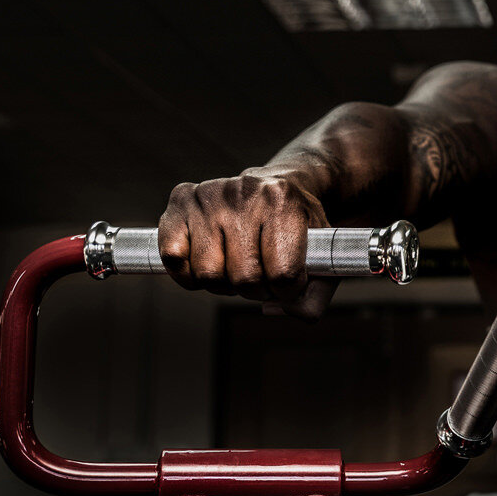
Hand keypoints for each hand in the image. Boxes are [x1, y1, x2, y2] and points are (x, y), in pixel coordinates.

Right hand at [159, 172, 339, 320]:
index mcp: (283, 200)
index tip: (290, 281)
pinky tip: (209, 262)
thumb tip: (280, 310)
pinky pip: (173, 257)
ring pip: (208, 274)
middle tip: (263, 275)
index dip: (288, 291)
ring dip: (224, 284)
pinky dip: (188, 274)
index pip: (284, 274)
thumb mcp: (323, 254)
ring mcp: (210, 194)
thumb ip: (314, 296)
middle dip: (257, 290)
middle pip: (244, 278)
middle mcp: (244, 192)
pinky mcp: (181, 199)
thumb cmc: (301, 226)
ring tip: (238, 266)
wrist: (280, 185)